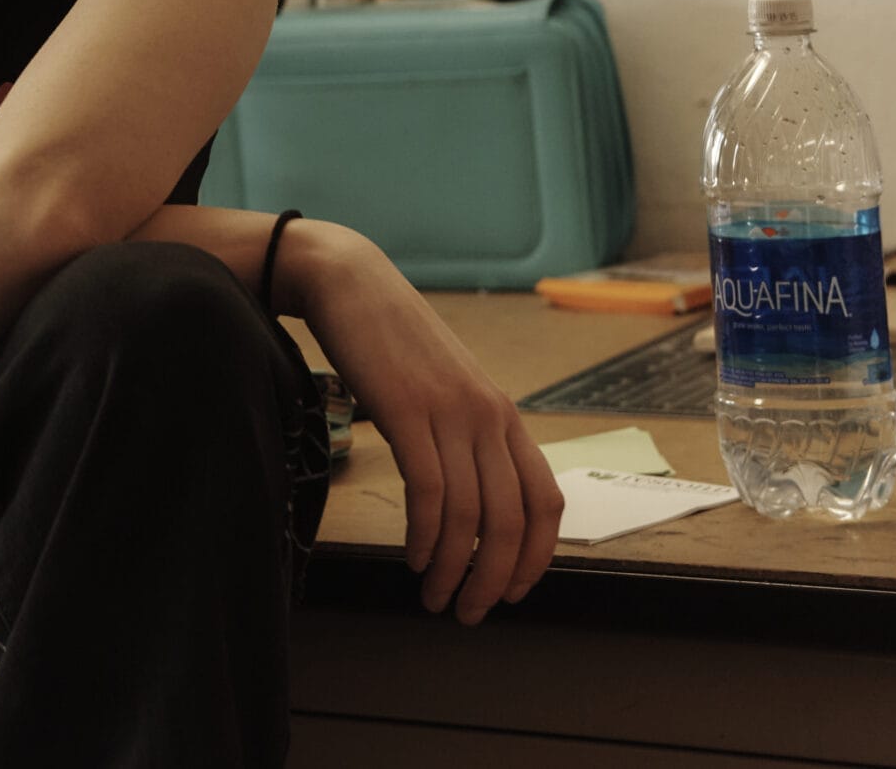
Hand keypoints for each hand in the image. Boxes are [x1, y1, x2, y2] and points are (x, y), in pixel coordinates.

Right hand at [290, 221, 563, 624]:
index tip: (514, 592)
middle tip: (469, 613)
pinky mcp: (408, 411)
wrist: (350, 283)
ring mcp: (450, 412)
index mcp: (503, 414)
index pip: (545, 500)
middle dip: (494, 579)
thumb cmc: (391, 341)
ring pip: (471, 514)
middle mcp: (488, 415)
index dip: (536, 557)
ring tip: (434, 597)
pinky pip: (429, 492)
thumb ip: (464, 434)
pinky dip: (425, 537)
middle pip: (512, 519)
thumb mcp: (443, 389)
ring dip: (455, 569)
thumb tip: (471, 497)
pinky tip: (413, 558)